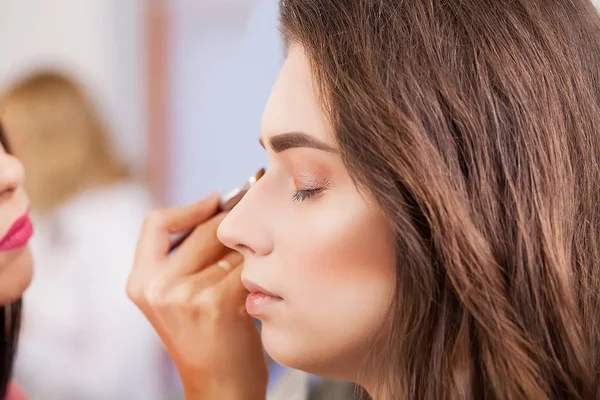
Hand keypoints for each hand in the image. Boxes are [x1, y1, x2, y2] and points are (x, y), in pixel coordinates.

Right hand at [127, 194, 267, 399]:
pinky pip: (248, 266)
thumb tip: (222, 204)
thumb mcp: (175, 298)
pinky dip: (263, 264)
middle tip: (257, 214)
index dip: (190, 207)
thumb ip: (185, 258)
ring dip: (253, 245)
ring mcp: (186, 296)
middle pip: (203, 229)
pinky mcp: (217, 304)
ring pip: (231, 246)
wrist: (219, 388)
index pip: (156, 222)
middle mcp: (158, 287)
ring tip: (267, 251)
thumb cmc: (205, 338)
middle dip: (235, 220)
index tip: (217, 199)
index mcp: (141, 282)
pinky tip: (270, 274)